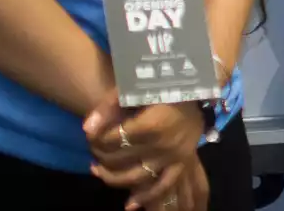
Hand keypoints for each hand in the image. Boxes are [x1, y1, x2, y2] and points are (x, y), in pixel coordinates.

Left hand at [84, 95, 207, 209]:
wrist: (197, 88)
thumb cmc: (163, 85)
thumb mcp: (134, 88)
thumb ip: (109, 106)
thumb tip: (86, 130)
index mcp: (153, 124)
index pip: (112, 140)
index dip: (96, 138)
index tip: (92, 132)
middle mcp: (164, 145)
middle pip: (119, 158)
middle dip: (100, 154)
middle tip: (95, 146)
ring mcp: (174, 157)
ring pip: (134, 177)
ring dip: (110, 176)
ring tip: (97, 168)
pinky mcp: (182, 164)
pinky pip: (162, 186)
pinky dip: (145, 197)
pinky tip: (129, 204)